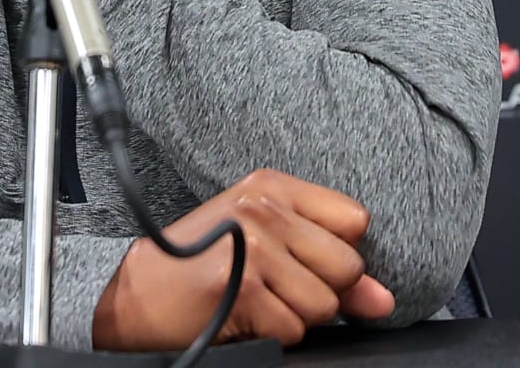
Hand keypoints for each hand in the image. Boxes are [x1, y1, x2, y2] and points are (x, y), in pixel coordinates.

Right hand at [93, 169, 395, 350]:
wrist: (136, 295)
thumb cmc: (199, 264)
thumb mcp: (263, 244)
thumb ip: (326, 264)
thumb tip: (383, 301)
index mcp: (269, 186)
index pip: (355, 219)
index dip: (337, 252)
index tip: (303, 259)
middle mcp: (261, 209)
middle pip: (348, 266)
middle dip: (321, 290)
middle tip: (274, 284)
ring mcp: (253, 247)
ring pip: (325, 305)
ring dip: (295, 315)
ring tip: (255, 298)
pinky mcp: (242, 288)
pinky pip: (294, 330)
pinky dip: (272, 333)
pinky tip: (242, 314)